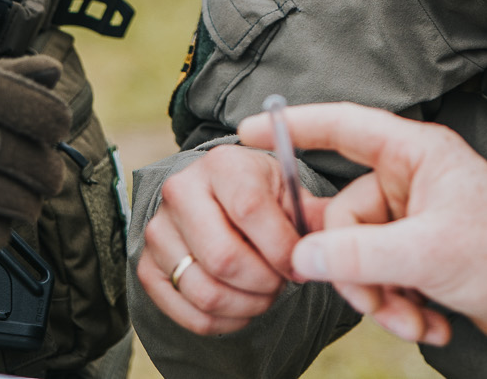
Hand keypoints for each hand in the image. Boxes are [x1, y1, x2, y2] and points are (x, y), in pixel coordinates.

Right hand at [137, 143, 316, 335]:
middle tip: (282, 282)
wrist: (215, 198)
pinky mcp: (147, 268)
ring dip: (248, 305)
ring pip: (206, 292)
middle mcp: (180, 192)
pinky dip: (225, 321)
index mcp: (221, 164)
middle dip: (265, 283)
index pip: (250, 210)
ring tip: (265, 293)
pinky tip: (243, 307)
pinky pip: (189, 314)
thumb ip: (315, 214)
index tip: (300, 263)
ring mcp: (158, 231)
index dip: (281, 248)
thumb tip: (338, 236)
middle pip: (224, 258)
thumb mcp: (289, 192)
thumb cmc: (260, 195)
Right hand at [239, 102, 486, 354]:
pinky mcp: (423, 256)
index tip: (248, 131)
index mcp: (414, 154)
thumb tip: (304, 257)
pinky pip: (382, 278)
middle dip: (358, 269)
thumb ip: (359, 254)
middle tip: (380, 298)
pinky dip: (400, 307)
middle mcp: (411, 181)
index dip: (293, 127)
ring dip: (383, 297)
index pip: (341, 126)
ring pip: (360, 257)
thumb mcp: (427, 253)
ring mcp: (416, 220)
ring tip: (416, 320)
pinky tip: (430, 325)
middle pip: (343, 216)